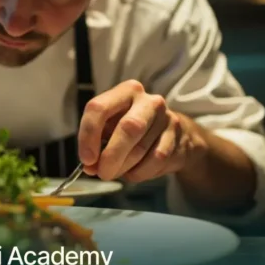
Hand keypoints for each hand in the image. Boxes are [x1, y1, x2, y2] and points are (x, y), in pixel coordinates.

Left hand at [77, 80, 198, 182]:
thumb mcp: (110, 128)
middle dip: (111, 156)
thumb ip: (97, 144)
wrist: (173, 134)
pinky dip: (140, 172)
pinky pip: (156, 160)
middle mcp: (148, 101)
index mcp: (125, 92)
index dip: (88, 136)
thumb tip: (91, 167)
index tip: (87, 159)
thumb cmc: (131, 130)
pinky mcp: (177, 137)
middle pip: (128, 127)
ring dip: (124, 168)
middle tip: (102, 173)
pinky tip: (134, 171)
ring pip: (141, 149)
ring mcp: (166, 118)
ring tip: (116, 171)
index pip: (99, 108)